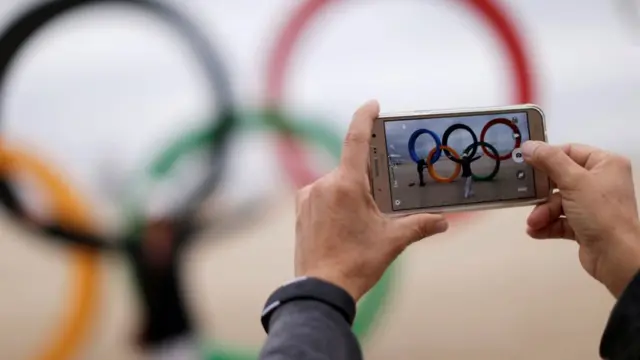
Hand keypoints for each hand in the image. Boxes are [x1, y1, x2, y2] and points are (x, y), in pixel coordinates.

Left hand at [294, 100, 448, 300]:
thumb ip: (420, 225)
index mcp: (346, 184)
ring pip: (337, 183)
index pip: (355, 139)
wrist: (320, 289)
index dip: (364, 117)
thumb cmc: (356, 263)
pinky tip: (345, 225)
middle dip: (369, 178)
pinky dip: (337, 201)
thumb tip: (443, 222)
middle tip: (383, 197)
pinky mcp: (300, 209)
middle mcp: (323, 184)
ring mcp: (308, 196)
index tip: (373, 105)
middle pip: (352, 168)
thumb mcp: (392, 241)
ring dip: (353, 193)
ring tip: (363, 222)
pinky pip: (323, 195)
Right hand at [523, 141, 639, 296]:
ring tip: (534, 222)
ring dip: (542, 212)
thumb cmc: (600, 213)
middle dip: (542, 192)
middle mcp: (601, 182)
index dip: (548, 157)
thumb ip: (549, 160)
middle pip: (560, 178)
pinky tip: (535, 231)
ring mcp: (593, 205)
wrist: (616, 257)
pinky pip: (560, 220)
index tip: (526, 163)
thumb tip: (528, 145)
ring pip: (558, 202)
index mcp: (605, 164)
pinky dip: (547, 224)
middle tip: (525, 194)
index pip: (570, 151)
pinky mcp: (585, 226)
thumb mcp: (573, 181)